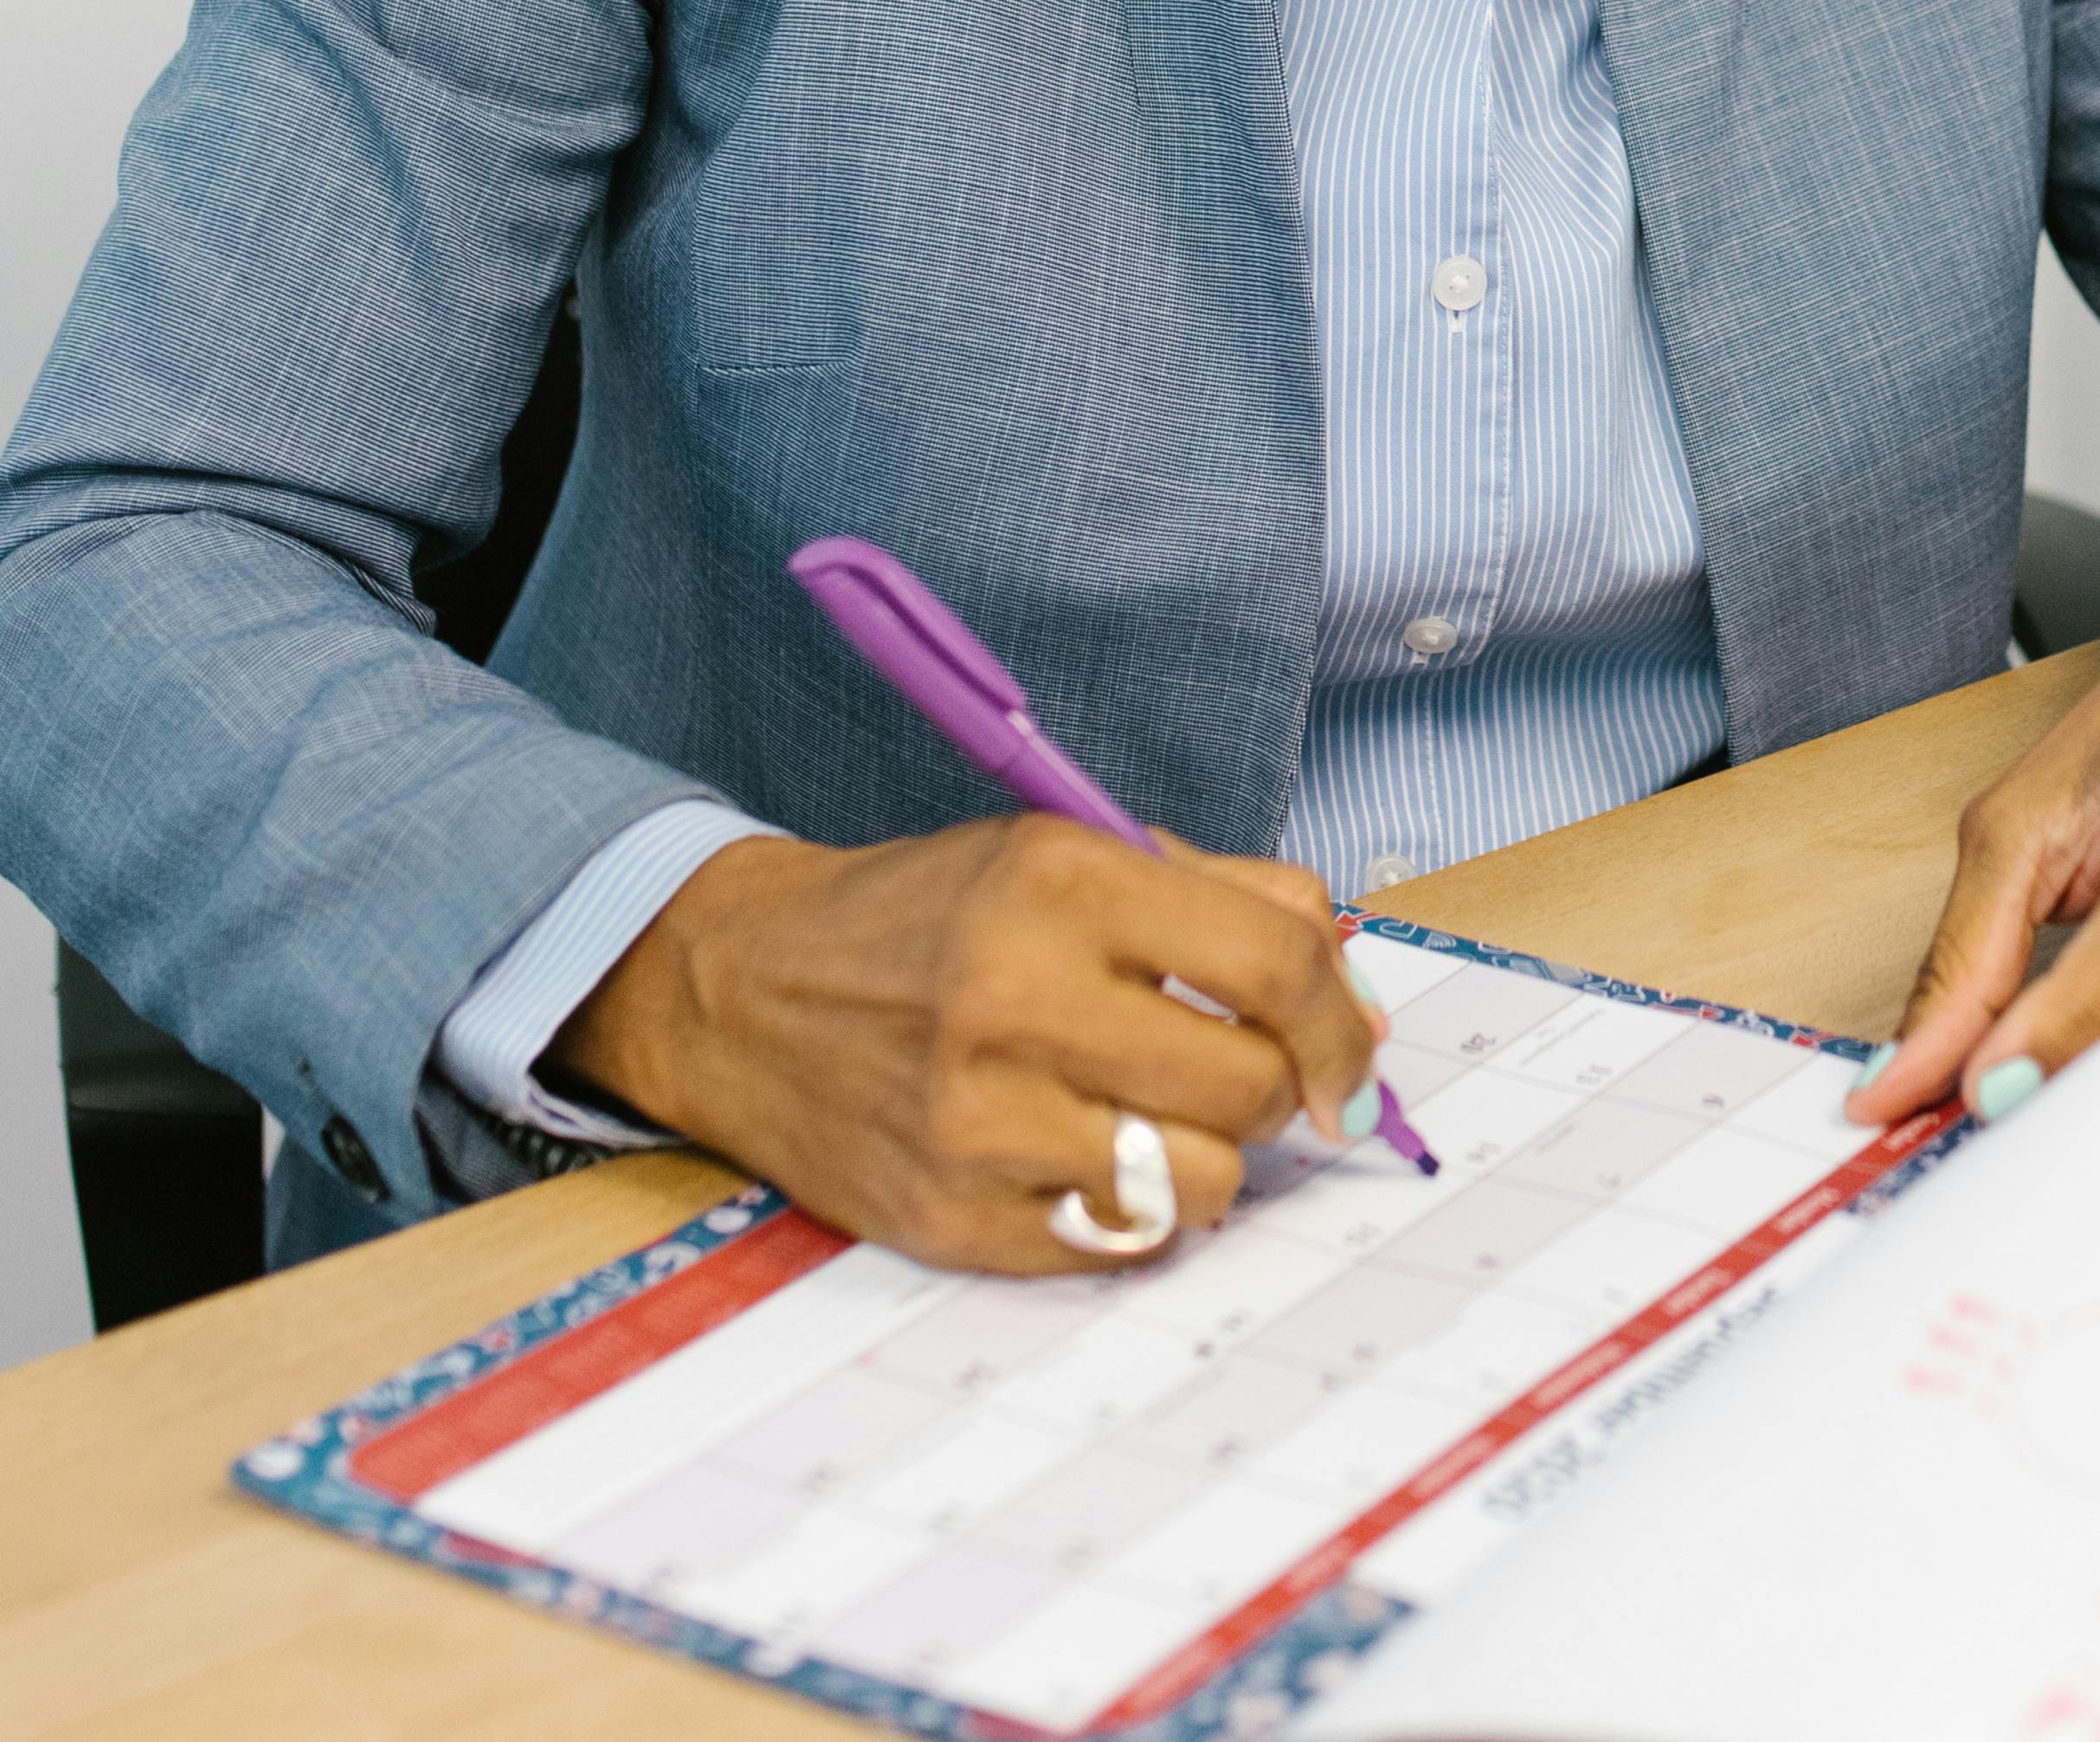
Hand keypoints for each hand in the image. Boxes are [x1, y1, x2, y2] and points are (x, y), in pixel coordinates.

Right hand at [553, 821, 1391, 1273]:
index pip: (1275, 965)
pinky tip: (1078, 1155)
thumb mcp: (1077, 853)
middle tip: (1230, 1075)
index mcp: (1063, 882)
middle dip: (1274, 1091)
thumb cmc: (933, 918)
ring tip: (1147, 1116)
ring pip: (1203, 1185)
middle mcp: (1017, 998)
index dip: (1342, 1025)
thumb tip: (1358, 1005)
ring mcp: (979, 1120)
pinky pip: (1123, 1246)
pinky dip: (1129, 1209)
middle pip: (1250, 1087)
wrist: (741, 989)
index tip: (1351, 1058)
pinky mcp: (953, 1217)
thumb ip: (1237, 904)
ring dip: (1204, 1158)